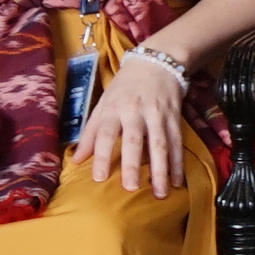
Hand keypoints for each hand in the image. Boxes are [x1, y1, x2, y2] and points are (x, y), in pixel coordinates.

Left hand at [79, 48, 194, 199]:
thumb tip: (76, 161)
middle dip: (133, 164)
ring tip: (160, 193)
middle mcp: (136, 112)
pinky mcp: (174, 117)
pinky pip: (177, 142)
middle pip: (134, 140)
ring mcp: (158, 115)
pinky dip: (178, 162)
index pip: (105, 133)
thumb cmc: (124, 87)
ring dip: (161, 169)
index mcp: (114, 108)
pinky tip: (177, 181)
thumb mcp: (103, 104)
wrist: (156, 62)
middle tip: (131, 188)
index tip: (100, 178)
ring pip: (160, 144)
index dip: (102, 155)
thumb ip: (90, 133)